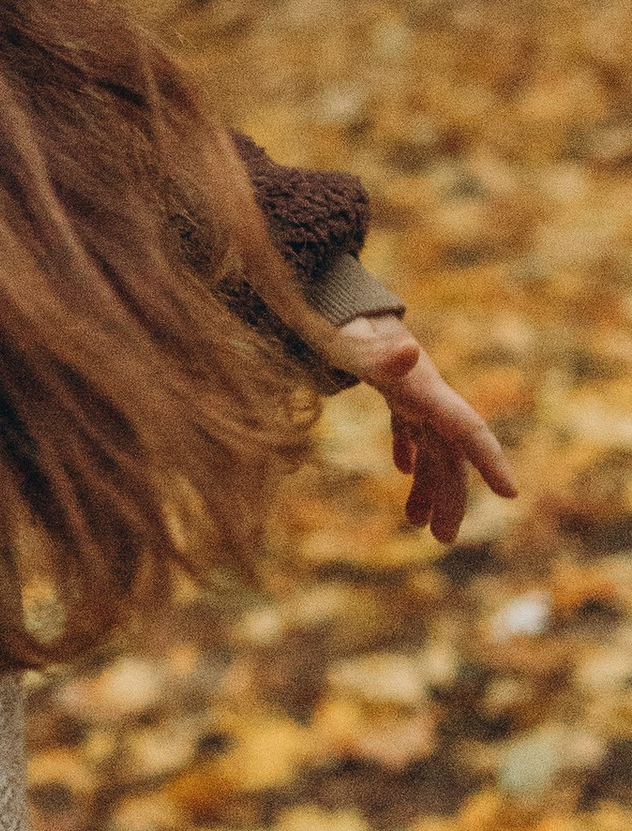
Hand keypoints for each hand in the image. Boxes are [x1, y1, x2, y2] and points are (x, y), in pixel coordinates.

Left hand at [330, 311, 516, 545]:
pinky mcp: (391, 386)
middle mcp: (423, 389)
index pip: (466, 427)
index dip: (489, 460)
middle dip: (451, 494)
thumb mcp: (345, 336)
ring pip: (431, 444)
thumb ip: (373, 349)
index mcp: (420, 384)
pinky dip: (410, 452)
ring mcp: (409, 388)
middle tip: (442, 539)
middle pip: (449, 450)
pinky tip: (403, 473)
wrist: (321, 291)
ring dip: (429, 483)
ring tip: (416, 524)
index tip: (510, 494)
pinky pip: (410, 426)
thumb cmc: (330, 318)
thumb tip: (409, 352)